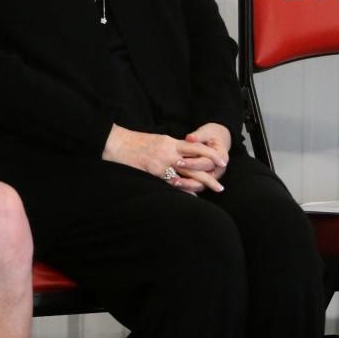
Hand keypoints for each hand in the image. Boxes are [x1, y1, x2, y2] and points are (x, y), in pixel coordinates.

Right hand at [102, 124, 226, 192]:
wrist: (116, 143)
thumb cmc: (135, 142)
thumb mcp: (156, 140)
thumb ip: (170, 147)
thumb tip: (182, 154)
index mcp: (170, 142)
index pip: (196, 147)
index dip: (211, 154)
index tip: (222, 161)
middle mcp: (169, 152)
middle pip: (196, 163)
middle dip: (211, 174)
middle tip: (221, 184)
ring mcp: (162, 163)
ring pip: (187, 174)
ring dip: (202, 184)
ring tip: (213, 191)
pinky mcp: (154, 172)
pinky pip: (173, 183)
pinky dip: (184, 190)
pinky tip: (193, 197)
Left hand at [174, 123, 230, 193]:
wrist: (218, 140)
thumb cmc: (210, 135)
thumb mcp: (206, 132)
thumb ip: (198, 135)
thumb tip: (190, 138)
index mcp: (222, 157)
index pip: (206, 163)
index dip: (193, 163)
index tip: (179, 161)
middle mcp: (219, 168)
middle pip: (205, 175)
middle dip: (188, 174)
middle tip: (172, 173)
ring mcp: (213, 175)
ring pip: (201, 184)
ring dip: (187, 185)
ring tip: (173, 182)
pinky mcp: (207, 179)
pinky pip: (197, 186)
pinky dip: (187, 187)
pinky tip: (176, 185)